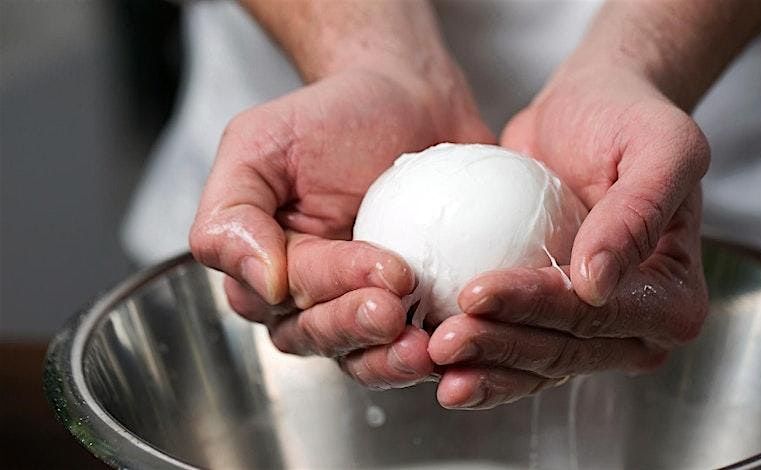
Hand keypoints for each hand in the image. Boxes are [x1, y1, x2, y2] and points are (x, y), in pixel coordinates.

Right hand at [190, 62, 492, 389]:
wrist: (411, 99)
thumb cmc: (333, 117)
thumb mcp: (259, 143)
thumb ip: (231, 211)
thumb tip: (260, 283)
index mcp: (267, 264)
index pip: (287, 294)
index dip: (332, 285)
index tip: (384, 267)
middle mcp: (310, 297)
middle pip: (319, 336)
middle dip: (358, 327)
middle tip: (397, 306)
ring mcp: (364, 307)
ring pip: (362, 356)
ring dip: (391, 359)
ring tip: (428, 344)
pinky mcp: (415, 312)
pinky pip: (416, 347)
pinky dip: (436, 351)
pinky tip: (458, 340)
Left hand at [426, 0, 760, 407]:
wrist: (592, 106)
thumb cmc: (631, 117)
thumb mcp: (660, 146)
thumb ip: (638, 212)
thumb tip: (596, 285)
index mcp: (674, 300)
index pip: (596, 315)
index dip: (534, 308)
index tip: (475, 292)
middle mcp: (638, 328)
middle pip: (562, 351)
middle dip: (499, 348)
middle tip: (441, 340)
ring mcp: (595, 333)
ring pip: (534, 364)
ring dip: (483, 366)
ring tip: (432, 354)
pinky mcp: (551, 319)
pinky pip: (515, 353)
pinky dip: (478, 359)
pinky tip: (434, 358)